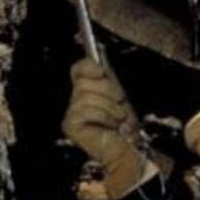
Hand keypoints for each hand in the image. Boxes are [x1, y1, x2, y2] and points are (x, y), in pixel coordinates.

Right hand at [61, 59, 155, 199]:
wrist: (129, 149)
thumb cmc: (125, 125)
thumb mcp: (118, 95)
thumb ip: (107, 75)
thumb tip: (99, 50)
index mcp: (87, 90)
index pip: (79, 68)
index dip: (88, 66)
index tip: (101, 70)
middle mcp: (75, 100)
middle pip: (84, 80)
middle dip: (107, 90)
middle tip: (119, 105)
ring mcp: (71, 113)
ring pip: (86, 95)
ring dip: (108, 107)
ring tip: (116, 119)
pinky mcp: (70, 125)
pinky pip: (84, 109)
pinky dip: (102, 116)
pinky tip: (108, 126)